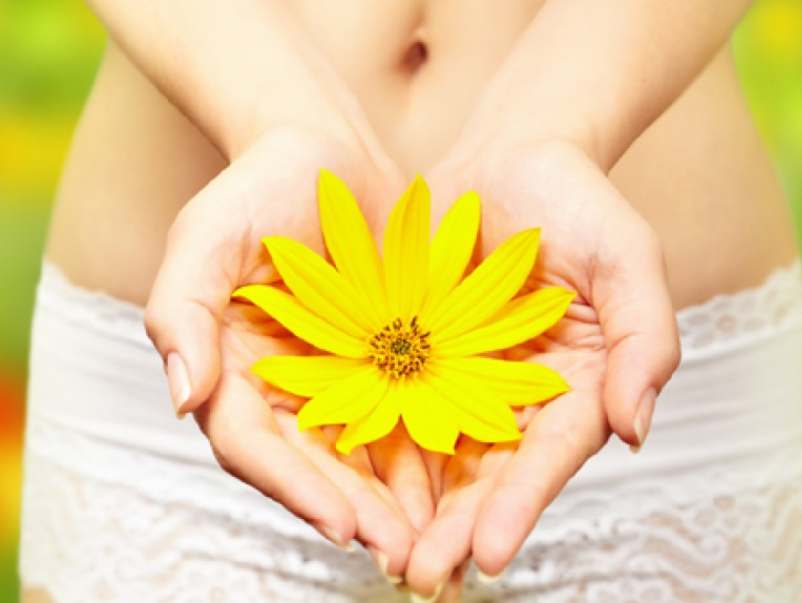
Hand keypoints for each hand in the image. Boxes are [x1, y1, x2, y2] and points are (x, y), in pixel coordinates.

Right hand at [144, 128, 434, 574]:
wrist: (330, 152)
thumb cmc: (261, 185)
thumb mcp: (209, 234)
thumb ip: (182, 310)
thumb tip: (182, 398)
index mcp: (230, 367)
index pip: (253, 445)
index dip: (294, 488)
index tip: (342, 524)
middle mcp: (280, 385)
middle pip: (313, 465)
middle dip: (355, 512)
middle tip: (403, 554)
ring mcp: (333, 378)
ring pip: (361, 454)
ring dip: (395, 501)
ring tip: (437, 541)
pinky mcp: (381, 362)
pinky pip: (402, 415)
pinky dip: (425, 453)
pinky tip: (460, 486)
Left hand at [404, 139, 681, 596]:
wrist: (510, 155)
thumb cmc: (578, 201)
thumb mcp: (627, 258)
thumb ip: (645, 340)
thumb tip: (635, 429)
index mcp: (579, 383)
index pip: (551, 454)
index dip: (523, 503)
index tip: (492, 552)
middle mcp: (522, 394)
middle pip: (492, 471)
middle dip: (460, 526)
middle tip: (424, 574)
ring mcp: (469, 378)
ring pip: (440, 453)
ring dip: (414, 505)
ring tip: (383, 552)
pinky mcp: (421, 354)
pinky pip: (398, 404)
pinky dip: (380, 445)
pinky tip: (351, 484)